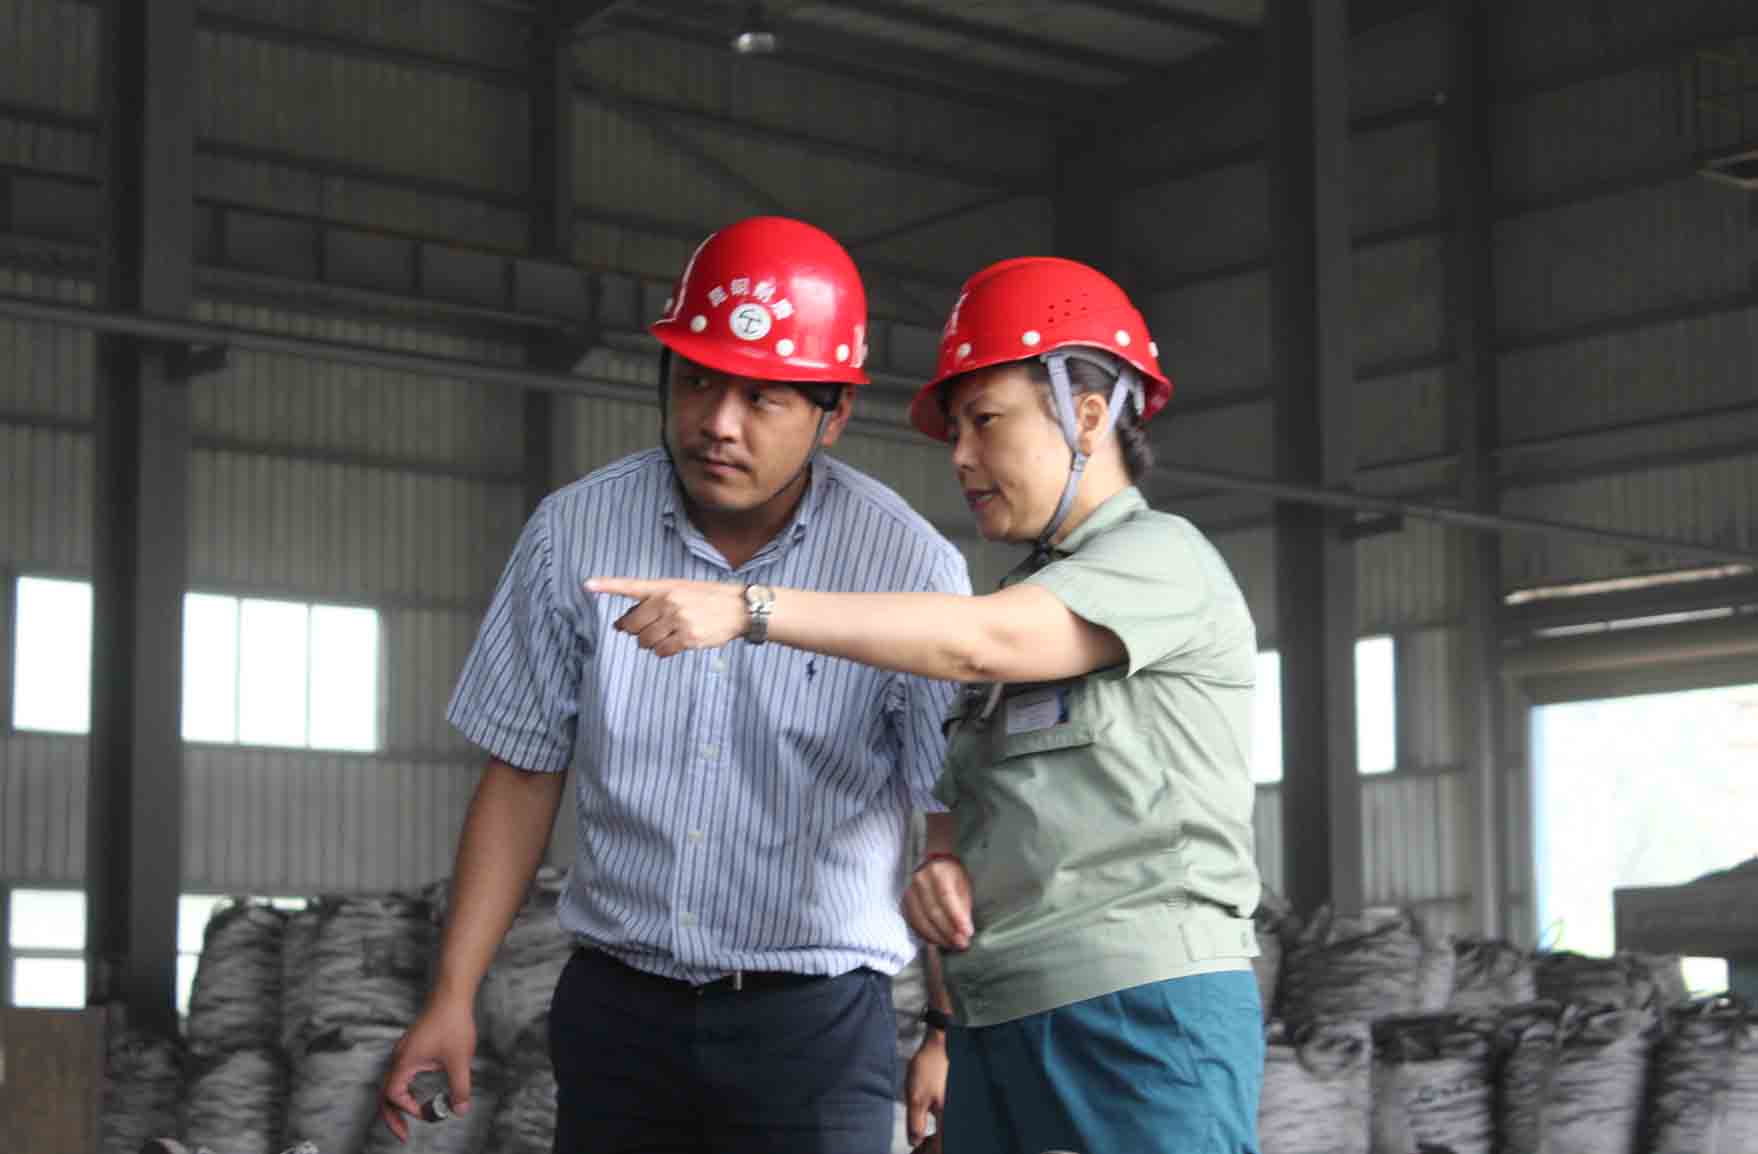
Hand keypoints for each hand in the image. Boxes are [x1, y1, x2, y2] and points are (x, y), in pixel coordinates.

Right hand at [378, 999, 476, 1141]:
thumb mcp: (459, 1059)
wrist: (451, 994)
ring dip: (398, 1104)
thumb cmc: (452, 1022)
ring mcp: (404, 1051)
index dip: (406, 1110)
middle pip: (385, 1094)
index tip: (426, 1114)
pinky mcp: (412, 1047)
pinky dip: (404, 1090)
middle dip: (392, 1117)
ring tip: (411, 1119)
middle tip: (403, 1136)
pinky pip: (400, 1074)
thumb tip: (459, 1110)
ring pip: (392, 1084)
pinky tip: (418, 1094)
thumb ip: (459, 1087)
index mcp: (405, 1061)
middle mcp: (399, 1057)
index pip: (393, 1095)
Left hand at [586, 577, 748, 657]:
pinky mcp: (687, 638)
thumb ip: (653, 602)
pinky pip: (662, 652)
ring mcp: (678, 620)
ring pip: (646, 641)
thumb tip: (623, 623)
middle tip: (646, 631)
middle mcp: (669, 602)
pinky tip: (674, 644)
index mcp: (664, 587)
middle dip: (635, 632)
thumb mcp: (680, 590)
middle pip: (633, 625)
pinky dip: (663, 651)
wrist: (737, 608)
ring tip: (666, 636)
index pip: (631, 586)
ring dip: (650, 643)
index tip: (587, 584)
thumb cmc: (707, 598)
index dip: (607, 585)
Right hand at [904, 858, 973, 950]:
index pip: (946, 897)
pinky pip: (914, 923)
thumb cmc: (952, 876)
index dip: (957, 917)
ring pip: (921, 920)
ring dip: (937, 937)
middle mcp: (920, 880)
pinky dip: (926, 935)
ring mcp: (909, 892)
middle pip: (933, 912)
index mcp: (938, 872)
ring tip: (951, 945)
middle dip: (948, 931)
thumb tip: (964, 932)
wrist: (932, 865)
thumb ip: (963, 907)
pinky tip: (937, 941)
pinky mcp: (904, 903)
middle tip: (962, 944)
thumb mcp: (963, 885)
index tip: (968, 932)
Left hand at [906, 1032, 948, 1151]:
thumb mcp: (915, 1097)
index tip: (916, 1153)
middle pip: (945, 1141)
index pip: (940, 1146)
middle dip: (931, 1149)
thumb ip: (915, 1123)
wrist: (939, 1045)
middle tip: (917, 1150)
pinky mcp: (955, 1103)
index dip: (928, 1153)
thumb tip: (915, 1143)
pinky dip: (938, 1132)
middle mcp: (956, 1114)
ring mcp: (957, 1108)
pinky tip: (927, 1132)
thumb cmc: (928, 1068)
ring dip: (934, 1142)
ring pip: (947, 1134)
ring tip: (920, 1143)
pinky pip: (948, 1124)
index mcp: (948, 1116)